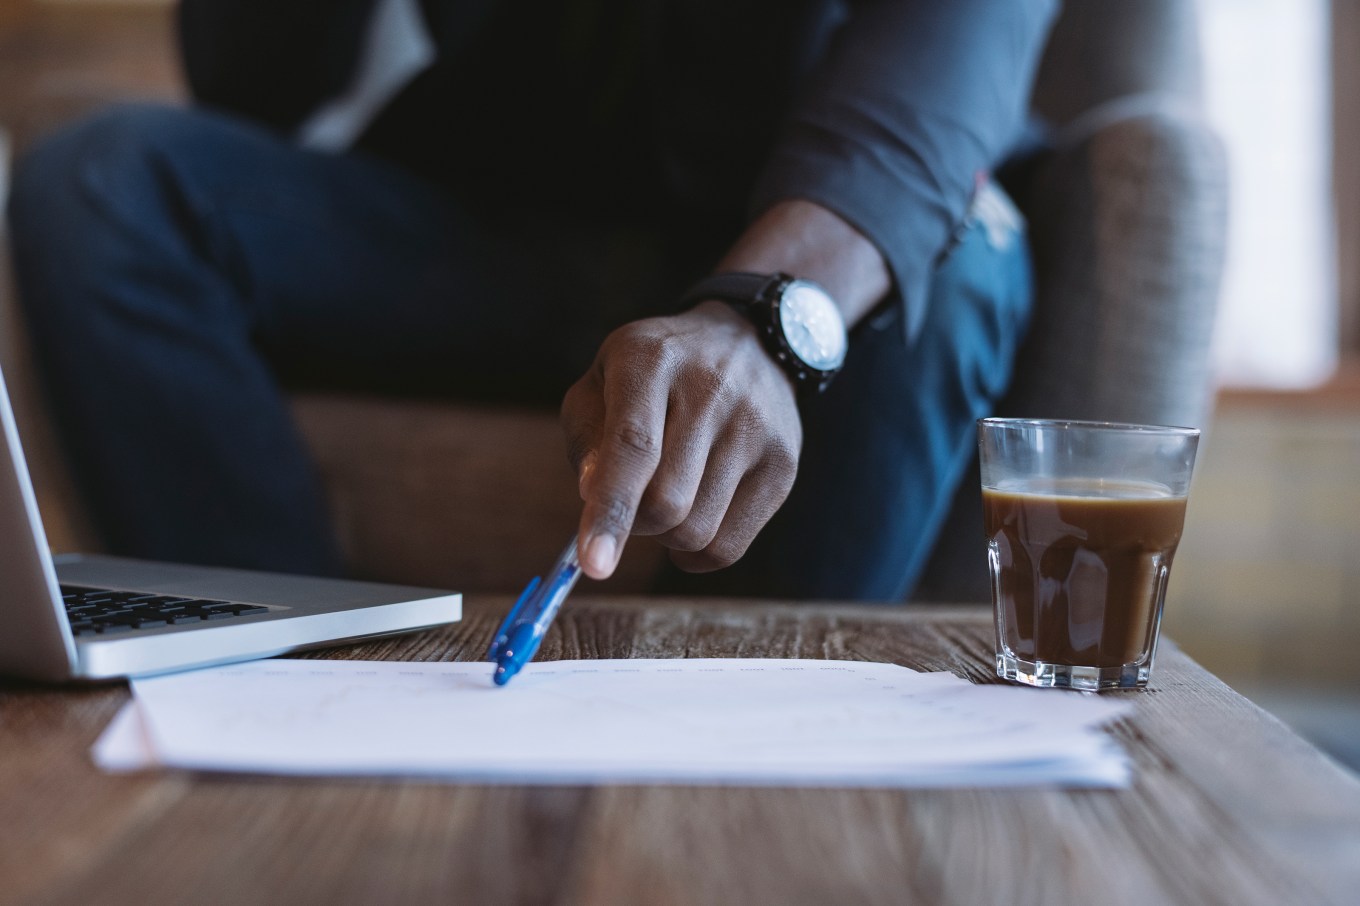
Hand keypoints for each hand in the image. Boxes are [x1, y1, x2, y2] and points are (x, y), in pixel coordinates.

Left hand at [561, 300, 801, 578]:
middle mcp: (712, 389)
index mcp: (652, 361)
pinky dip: (696, 551)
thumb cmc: (653, 376)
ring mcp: (755, 427)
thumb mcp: (600, 385)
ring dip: (666, 533)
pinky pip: (728, 546)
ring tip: (670, 490)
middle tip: (632, 497)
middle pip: (666, 503)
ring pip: (696, 531)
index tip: (593, 564)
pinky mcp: (783, 463)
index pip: (633, 447)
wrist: (743, 343)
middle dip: (635, 521)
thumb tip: (595, 498)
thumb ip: (587, 442)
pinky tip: (694, 513)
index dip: (611, 510)